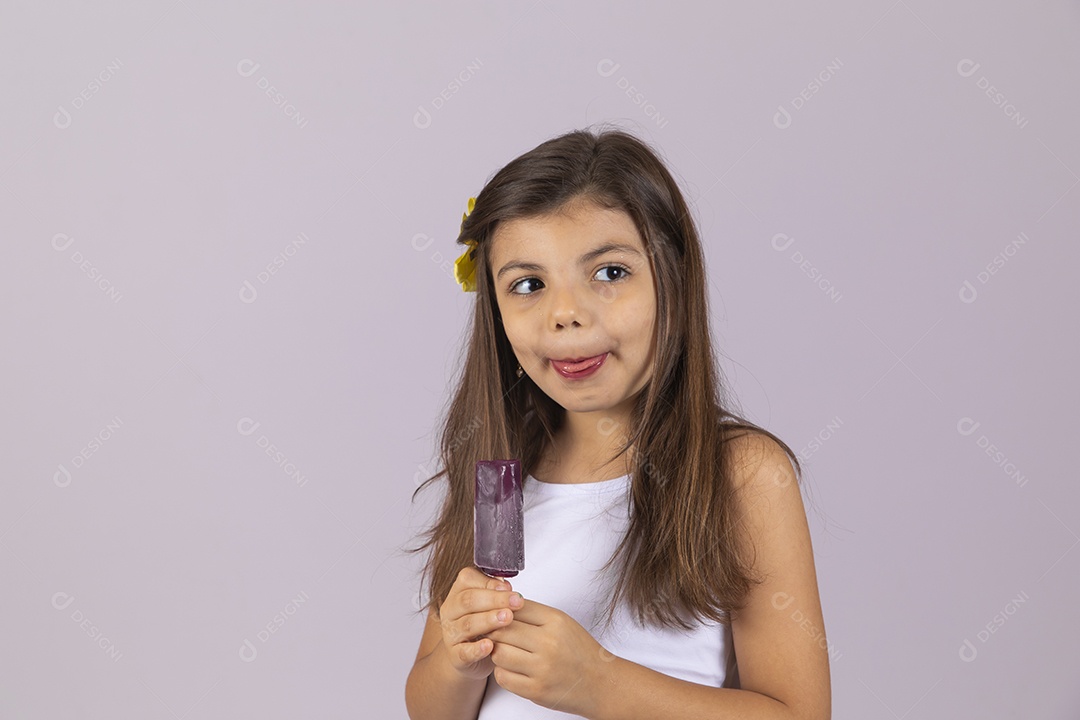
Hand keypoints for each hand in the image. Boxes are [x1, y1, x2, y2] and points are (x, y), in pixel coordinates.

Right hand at [437, 566, 524, 680]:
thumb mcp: (489, 606)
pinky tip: (489, 646)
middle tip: (516, 602)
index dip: (489, 582)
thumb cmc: (483, 626)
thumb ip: (496, 593)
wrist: (468, 657)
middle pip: (469, 600)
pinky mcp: (454, 655)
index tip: (509, 588)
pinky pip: (464, 652)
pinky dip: (476, 649)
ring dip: (488, 620)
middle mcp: (451, 611)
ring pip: (467, 624)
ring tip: (507, 618)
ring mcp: (451, 633)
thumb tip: (507, 586)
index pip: (467, 579)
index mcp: (458, 593)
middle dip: (495, 600)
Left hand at [486, 597, 610, 715]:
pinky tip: (512, 668)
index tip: (498, 615)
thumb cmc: (580, 651)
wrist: (600, 683)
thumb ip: (534, 614)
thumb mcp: (562, 623)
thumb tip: (502, 606)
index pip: (515, 608)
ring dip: (497, 652)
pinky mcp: (535, 690)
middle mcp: (549, 643)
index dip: (501, 611)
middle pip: (502, 630)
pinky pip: (502, 677)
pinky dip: (502, 672)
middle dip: (494, 631)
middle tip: (494, 634)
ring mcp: (542, 669)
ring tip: (506, 651)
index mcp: (555, 621)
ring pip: (498, 653)